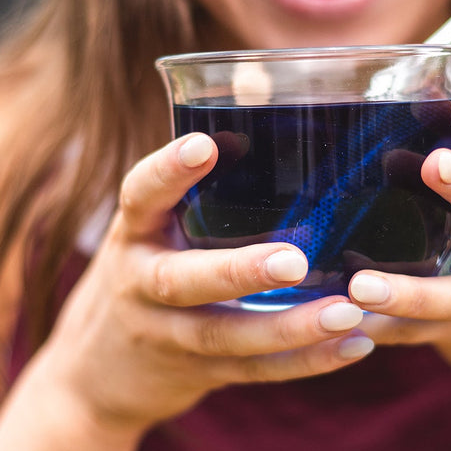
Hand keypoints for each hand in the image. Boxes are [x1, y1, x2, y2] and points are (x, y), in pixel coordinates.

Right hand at [34, 133, 374, 432]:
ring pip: (226, 336)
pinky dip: (306, 362)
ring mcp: (166, 335)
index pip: (139, 195)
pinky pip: (254, 372)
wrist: (94, 374)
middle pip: (182, 280)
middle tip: (295, 260)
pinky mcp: (198, 374)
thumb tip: (257, 77)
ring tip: (348, 311)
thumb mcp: (156, 224)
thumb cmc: (148, 268)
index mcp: (133, 233)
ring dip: (290, 328)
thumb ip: (202, 175)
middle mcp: (141, 284)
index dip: (167, 172)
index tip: (203, 146)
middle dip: (238, 272)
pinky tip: (356, 345)